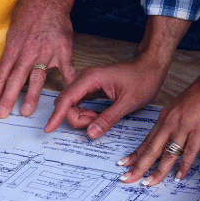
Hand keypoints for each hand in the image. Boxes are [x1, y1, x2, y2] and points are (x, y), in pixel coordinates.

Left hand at [0, 0, 75, 117]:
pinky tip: (67, 93)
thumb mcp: (11, 34)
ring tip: (25, 112)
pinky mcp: (63, 48)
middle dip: (7, 98)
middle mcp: (27, 51)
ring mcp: (46, 50)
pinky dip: (67, 79)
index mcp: (14, 49)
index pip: (0, 74)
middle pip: (15, 78)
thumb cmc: (28, 14)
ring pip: (36, 76)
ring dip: (30, 95)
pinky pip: (65, 67)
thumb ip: (3, 58)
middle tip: (1, 114)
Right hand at [44, 50, 169, 137]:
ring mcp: (86, 82)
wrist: (151, 67)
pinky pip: (79, 103)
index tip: (49, 128)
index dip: (56, 115)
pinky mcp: (90, 87)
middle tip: (95, 124)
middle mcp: (84, 78)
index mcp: (91, 78)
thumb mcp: (127, 103)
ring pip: (71, 104)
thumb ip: (107, 119)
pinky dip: (84, 113)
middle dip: (75, 118)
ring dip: (80, 116)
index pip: (66, 99)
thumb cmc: (142, 80)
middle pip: (66, 103)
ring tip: (99, 120)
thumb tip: (90, 133)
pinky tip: (95, 116)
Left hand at [118, 74, 199, 185]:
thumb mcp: (177, 109)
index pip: (146, 141)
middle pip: (151, 149)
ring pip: (168, 153)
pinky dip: (184, 165)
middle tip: (127, 178)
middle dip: (138, 166)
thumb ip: (170, 123)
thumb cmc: (199, 96)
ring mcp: (183, 127)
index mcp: (163, 119)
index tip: (124, 164)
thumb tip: (166, 138)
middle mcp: (169, 123)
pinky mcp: (199, 129)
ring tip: (149, 183)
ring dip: (158, 170)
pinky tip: (179, 176)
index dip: (135, 154)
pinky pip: (190, 151)